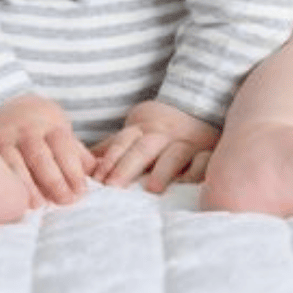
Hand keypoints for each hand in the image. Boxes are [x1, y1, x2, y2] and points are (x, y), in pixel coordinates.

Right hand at [0, 94, 94, 207]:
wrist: (2, 104)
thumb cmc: (39, 127)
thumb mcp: (60, 131)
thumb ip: (77, 154)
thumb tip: (102, 176)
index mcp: (49, 123)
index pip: (64, 146)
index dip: (73, 170)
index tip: (81, 192)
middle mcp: (25, 128)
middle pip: (41, 156)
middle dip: (55, 181)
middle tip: (65, 201)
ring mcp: (3, 136)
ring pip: (14, 163)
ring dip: (27, 186)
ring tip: (39, 205)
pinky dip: (4, 184)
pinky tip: (12, 201)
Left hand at [92, 101, 218, 192]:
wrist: (199, 104)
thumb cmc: (160, 130)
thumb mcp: (135, 132)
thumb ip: (112, 147)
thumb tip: (82, 163)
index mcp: (144, 129)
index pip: (123, 142)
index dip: (109, 160)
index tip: (97, 180)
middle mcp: (164, 135)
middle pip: (143, 148)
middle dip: (127, 166)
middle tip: (113, 186)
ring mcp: (188, 143)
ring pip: (174, 154)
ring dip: (162, 170)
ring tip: (151, 188)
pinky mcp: (209, 152)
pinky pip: (205, 161)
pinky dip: (197, 171)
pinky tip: (187, 184)